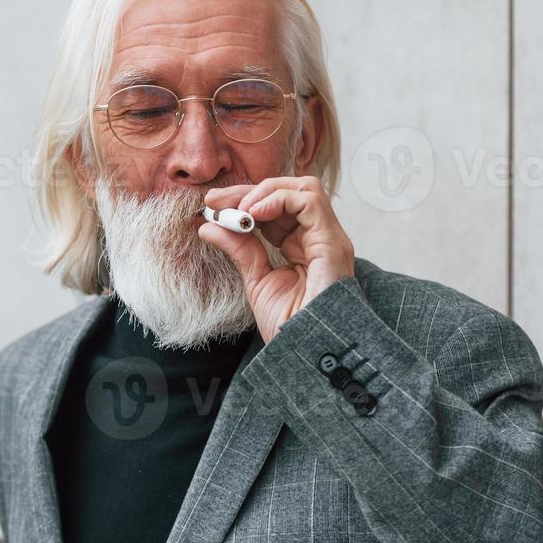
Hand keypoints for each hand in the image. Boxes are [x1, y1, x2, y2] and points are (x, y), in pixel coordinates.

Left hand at [198, 176, 355, 342]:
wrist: (307, 354)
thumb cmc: (289, 327)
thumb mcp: (256, 281)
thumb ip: (239, 250)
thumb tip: (209, 225)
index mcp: (304, 246)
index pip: (277, 207)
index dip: (245, 201)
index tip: (212, 206)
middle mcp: (320, 238)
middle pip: (289, 192)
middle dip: (249, 191)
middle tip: (216, 201)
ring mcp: (329, 239)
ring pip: (303, 188)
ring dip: (264, 192)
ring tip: (239, 210)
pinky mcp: (332, 242)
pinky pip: (309, 201)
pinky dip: (278, 198)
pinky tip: (254, 214)